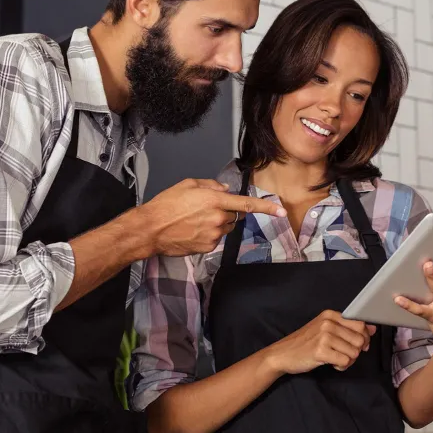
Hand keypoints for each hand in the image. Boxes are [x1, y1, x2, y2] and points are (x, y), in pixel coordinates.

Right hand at [140, 178, 286, 256]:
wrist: (151, 229)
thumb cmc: (166, 204)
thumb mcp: (188, 185)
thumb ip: (210, 185)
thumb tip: (224, 190)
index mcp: (215, 200)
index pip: (247, 205)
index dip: (266, 208)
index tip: (281, 212)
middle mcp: (219, 218)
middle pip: (235, 216)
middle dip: (227, 212)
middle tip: (206, 210)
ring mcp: (214, 235)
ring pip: (226, 228)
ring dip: (218, 224)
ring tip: (195, 221)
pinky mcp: (208, 247)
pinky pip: (216, 239)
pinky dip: (209, 235)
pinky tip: (192, 231)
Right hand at [263, 310, 376, 374]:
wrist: (283, 354)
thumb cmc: (305, 343)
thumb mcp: (325, 330)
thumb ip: (348, 328)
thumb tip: (373, 329)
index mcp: (330, 315)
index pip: (360, 323)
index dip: (364, 337)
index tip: (359, 345)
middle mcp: (328, 323)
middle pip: (360, 339)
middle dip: (357, 351)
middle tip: (345, 355)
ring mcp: (324, 336)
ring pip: (354, 352)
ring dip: (348, 360)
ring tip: (336, 359)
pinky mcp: (321, 351)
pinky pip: (345, 361)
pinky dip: (342, 367)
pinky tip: (332, 364)